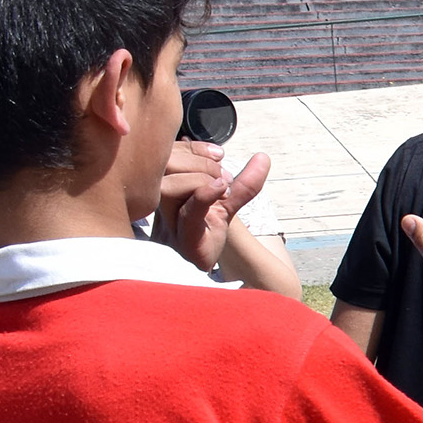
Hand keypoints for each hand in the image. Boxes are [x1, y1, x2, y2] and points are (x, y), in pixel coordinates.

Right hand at [153, 139, 270, 274]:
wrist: (200, 274)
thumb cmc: (204, 237)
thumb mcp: (224, 205)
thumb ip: (243, 183)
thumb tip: (263, 157)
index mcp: (161, 191)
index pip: (167, 155)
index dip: (193, 148)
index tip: (218, 155)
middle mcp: (158, 206)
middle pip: (163, 167)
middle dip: (199, 163)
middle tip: (222, 176)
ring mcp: (168, 224)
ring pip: (169, 187)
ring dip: (200, 179)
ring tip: (222, 188)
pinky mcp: (185, 240)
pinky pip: (189, 212)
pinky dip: (206, 195)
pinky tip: (222, 190)